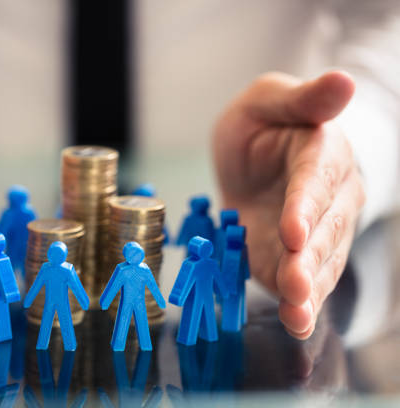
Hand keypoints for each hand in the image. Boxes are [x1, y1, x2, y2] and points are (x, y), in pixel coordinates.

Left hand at [213, 71, 364, 338]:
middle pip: (324, 230)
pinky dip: (302, 304)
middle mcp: (329, 198)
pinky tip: (298, 323)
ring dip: (308, 290)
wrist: (253, 159)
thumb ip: (303, 98)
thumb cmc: (262, 125)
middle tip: (293, 282)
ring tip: (297, 313)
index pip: (317, 181)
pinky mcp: (296, 257)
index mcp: (322, 154)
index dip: (306, 206)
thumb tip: (343, 79)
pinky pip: (305, 282)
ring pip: (320, 263)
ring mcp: (316, 233)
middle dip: (308, 258)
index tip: (294, 230)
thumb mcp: (268, 100)